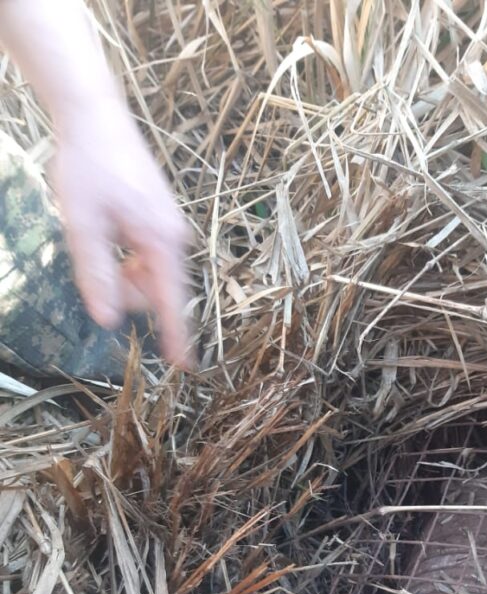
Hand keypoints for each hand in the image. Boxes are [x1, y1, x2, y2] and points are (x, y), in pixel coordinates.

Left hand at [53, 101, 192, 368]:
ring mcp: (170, 228)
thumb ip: (97, 275)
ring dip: (123, 274)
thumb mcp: (83, 225)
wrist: (96, 115)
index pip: (172, 301)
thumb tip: (108, 321)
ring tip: (95, 239)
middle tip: (93, 263)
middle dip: (128, 293)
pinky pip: (148, 257)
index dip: (177, 336)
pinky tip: (106, 231)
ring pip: (150, 275)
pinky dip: (126, 258)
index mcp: (163, 242)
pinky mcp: (160, 220)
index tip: (185, 367)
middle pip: (157, 290)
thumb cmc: (88, 166)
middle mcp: (175, 238)